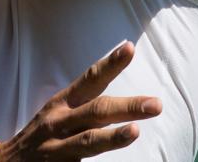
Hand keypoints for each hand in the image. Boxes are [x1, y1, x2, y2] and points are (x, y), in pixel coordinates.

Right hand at [0, 41, 160, 160]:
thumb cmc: (42, 134)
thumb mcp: (58, 112)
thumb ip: (85, 106)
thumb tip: (123, 102)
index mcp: (62, 103)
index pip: (89, 80)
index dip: (110, 64)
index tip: (130, 48)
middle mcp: (60, 122)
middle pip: (96, 111)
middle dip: (126, 107)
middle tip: (155, 104)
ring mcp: (58, 148)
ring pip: (88, 141)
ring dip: (112, 138)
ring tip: (135, 131)